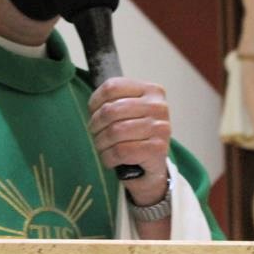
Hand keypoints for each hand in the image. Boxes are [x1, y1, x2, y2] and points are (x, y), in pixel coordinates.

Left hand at [87, 77, 170, 204]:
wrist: (153, 166)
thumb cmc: (136, 135)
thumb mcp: (129, 112)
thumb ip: (114, 102)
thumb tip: (93, 107)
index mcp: (151, 90)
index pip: (112, 87)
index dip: (95, 101)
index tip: (93, 113)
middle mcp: (158, 106)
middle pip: (110, 110)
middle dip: (95, 125)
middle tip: (94, 133)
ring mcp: (160, 127)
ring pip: (114, 131)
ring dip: (100, 143)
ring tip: (101, 147)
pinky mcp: (157, 149)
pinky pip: (121, 151)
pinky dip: (108, 157)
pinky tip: (109, 159)